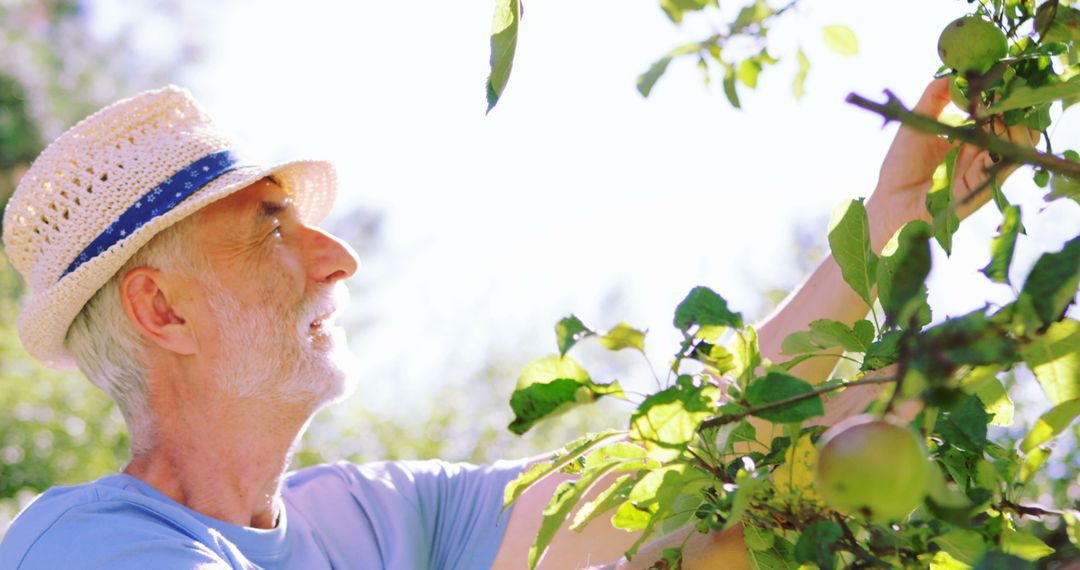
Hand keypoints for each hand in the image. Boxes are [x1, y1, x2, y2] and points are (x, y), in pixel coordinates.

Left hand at [866, 77, 1037, 250]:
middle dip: (1016, 107)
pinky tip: (998, 127)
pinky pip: (1007, 163)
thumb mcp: (918, 121)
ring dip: (1017, 123)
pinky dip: (1008, 143)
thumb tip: (955, 72)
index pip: (999, 113)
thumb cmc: (901, 164)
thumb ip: (935, 96)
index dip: (1004, 96)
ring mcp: (985, 169)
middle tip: (1005, 92)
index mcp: (969, 137)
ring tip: (1001, 108)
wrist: (891, 201)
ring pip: (1021, 143)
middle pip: (1018, 126)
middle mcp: (982, 152)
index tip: (1001, 78)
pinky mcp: (984, 185)